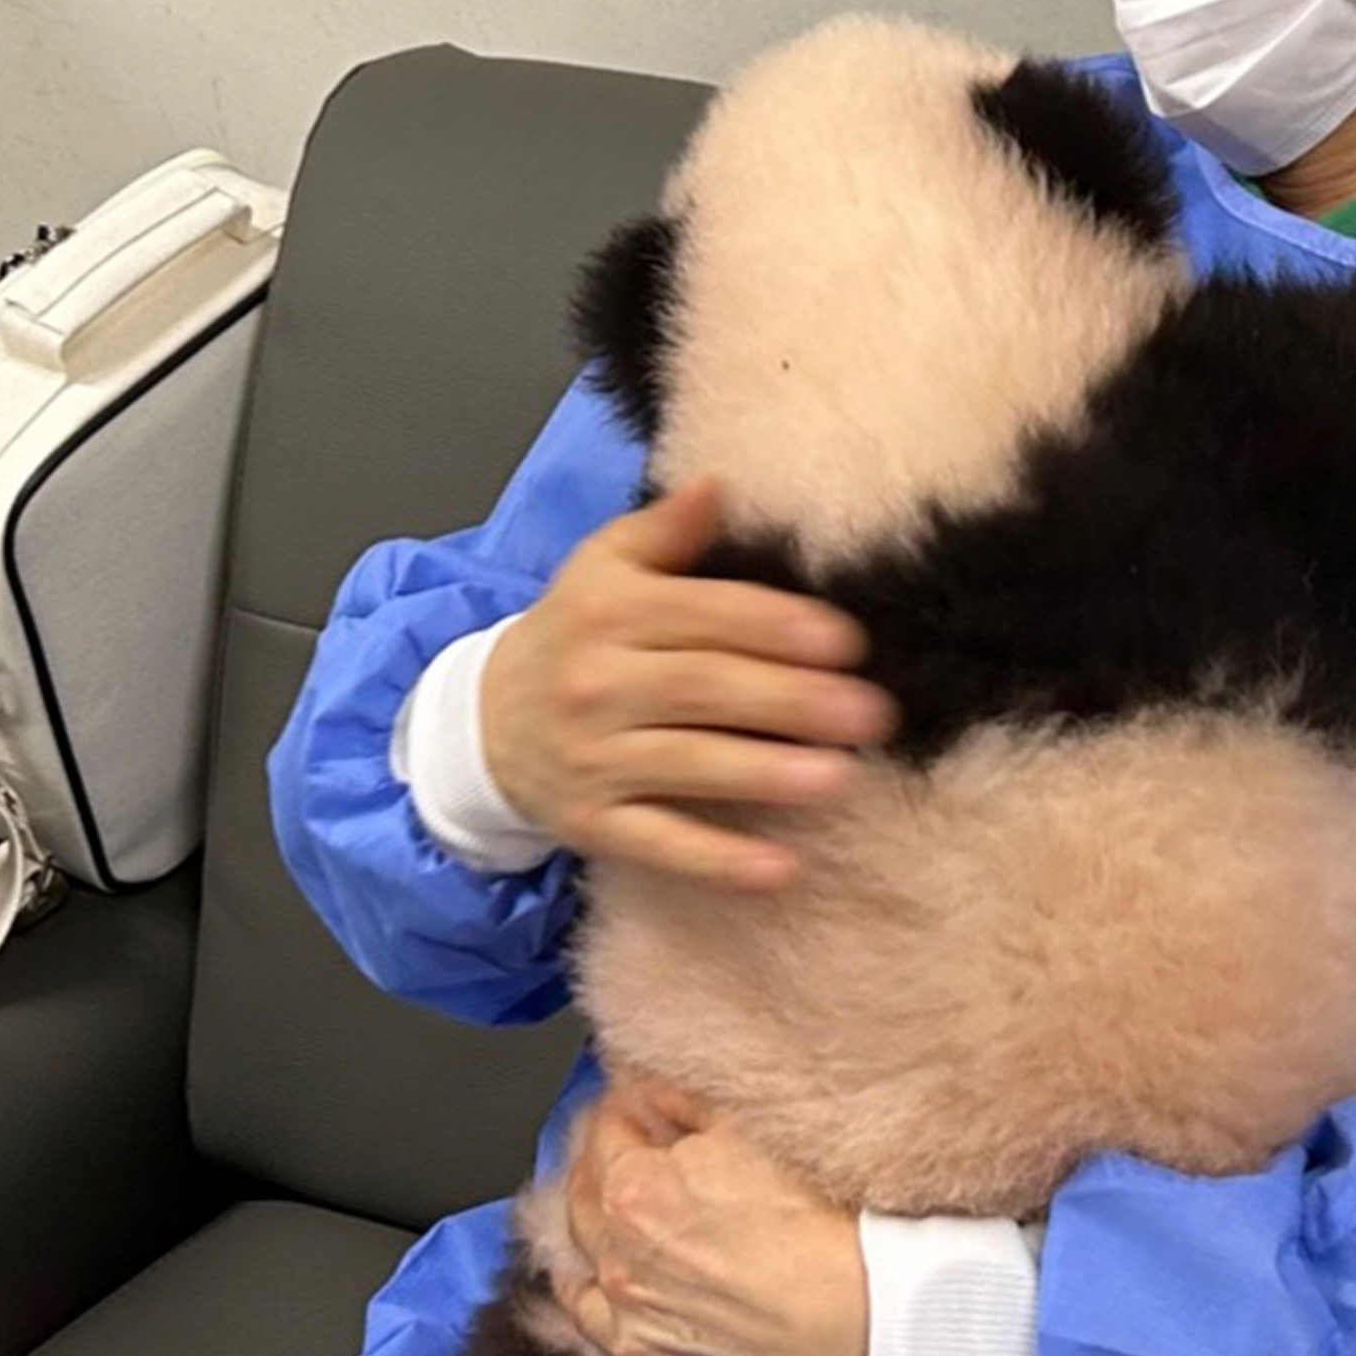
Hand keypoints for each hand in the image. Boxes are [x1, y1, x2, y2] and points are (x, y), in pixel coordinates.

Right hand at [482, 475, 899, 889]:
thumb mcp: (603, 568)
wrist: (482, 724)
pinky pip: (661, 844)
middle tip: (872, 713)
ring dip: (766, 774)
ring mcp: (595, 759)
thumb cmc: (573, 634)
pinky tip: (781, 871)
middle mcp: (599, 684)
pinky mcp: (594, 823)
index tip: (849, 641)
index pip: (705, 616)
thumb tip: (720, 483)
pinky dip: (719, 861)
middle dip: (793, 701)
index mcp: (610, 612)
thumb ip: (666, 529)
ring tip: (839, 778)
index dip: (777, 627)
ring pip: (689, 765)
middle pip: (706, 690)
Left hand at [556, 1076, 869, 1355]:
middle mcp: (618, 1273)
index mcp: (634, 1195)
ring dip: (602, 1264)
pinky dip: (631, 1335)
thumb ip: (688, 1100)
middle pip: (582, 1213)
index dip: (624, 1116)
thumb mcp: (759, 1132)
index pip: (601, 1137)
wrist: (871, 1327)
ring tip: (632, 1252)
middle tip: (631, 1169)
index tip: (640, 1113)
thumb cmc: (826, 1227)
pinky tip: (658, 1321)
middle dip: (601, 1181)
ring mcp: (634, 1344)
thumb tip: (645, 1083)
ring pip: (586, 1295)